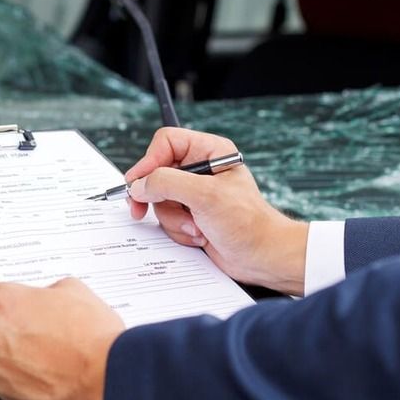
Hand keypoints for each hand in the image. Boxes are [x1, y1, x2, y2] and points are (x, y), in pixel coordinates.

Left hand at [0, 278, 124, 399]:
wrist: (104, 380)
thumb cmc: (92, 336)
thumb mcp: (75, 290)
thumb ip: (47, 291)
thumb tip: (44, 299)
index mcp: (3, 303)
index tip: (0, 304)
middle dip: (13, 328)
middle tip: (45, 329)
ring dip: (18, 354)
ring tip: (53, 353)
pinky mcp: (5, 396)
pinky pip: (9, 381)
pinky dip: (25, 378)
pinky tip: (52, 373)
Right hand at [126, 128, 307, 295]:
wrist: (262, 256)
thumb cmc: (248, 223)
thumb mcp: (205, 196)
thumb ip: (167, 184)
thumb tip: (139, 184)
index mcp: (210, 151)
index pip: (166, 142)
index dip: (149, 161)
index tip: (138, 183)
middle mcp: (201, 169)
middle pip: (157, 173)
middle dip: (158, 198)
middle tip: (141, 209)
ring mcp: (195, 194)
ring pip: (160, 200)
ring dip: (174, 218)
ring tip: (196, 226)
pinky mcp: (191, 215)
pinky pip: (167, 218)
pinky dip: (179, 230)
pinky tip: (199, 234)